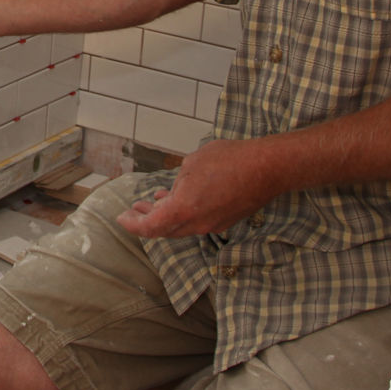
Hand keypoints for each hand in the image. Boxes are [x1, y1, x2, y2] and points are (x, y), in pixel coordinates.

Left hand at [115, 136, 278, 238]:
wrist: (268, 168)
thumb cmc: (230, 160)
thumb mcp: (192, 163)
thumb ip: (178, 182)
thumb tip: (175, 192)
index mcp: (184, 210)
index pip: (150, 227)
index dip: (133, 224)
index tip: (122, 217)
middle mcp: (197, 223)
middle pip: (164, 229)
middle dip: (146, 219)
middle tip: (135, 209)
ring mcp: (213, 225)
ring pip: (181, 226)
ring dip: (166, 215)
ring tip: (155, 200)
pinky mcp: (226, 221)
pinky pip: (198, 222)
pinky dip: (184, 213)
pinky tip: (182, 199)